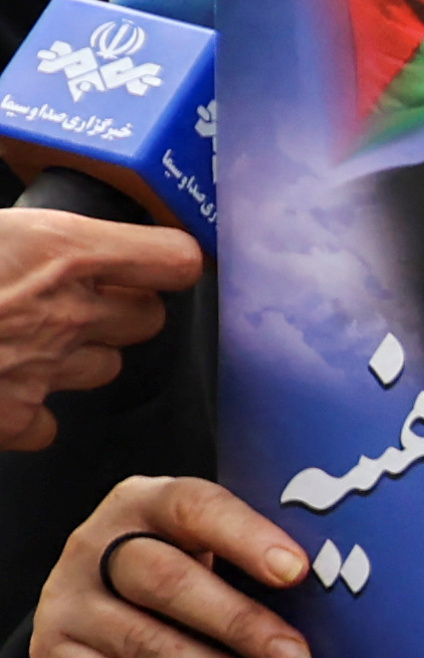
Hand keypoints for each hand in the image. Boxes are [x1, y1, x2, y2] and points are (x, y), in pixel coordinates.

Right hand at [0, 206, 206, 452]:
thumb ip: (28, 232)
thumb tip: (31, 232)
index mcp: (62, 250)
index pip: (174, 259)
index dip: (167, 260)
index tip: (158, 258)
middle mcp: (71, 313)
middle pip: (146, 318)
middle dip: (124, 309)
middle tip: (79, 298)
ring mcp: (46, 369)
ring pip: (103, 368)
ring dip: (79, 356)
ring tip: (29, 337)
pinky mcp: (15, 418)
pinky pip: (49, 424)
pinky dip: (31, 413)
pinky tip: (4, 389)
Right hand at [29, 476, 304, 657]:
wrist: (102, 621)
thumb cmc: (184, 578)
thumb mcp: (211, 553)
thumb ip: (255, 563)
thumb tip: (340, 596)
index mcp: (144, 503)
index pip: (193, 506)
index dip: (245, 536)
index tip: (297, 571)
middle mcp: (95, 545)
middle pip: (165, 580)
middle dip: (239, 624)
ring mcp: (67, 601)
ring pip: (145, 641)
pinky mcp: (56, 657)